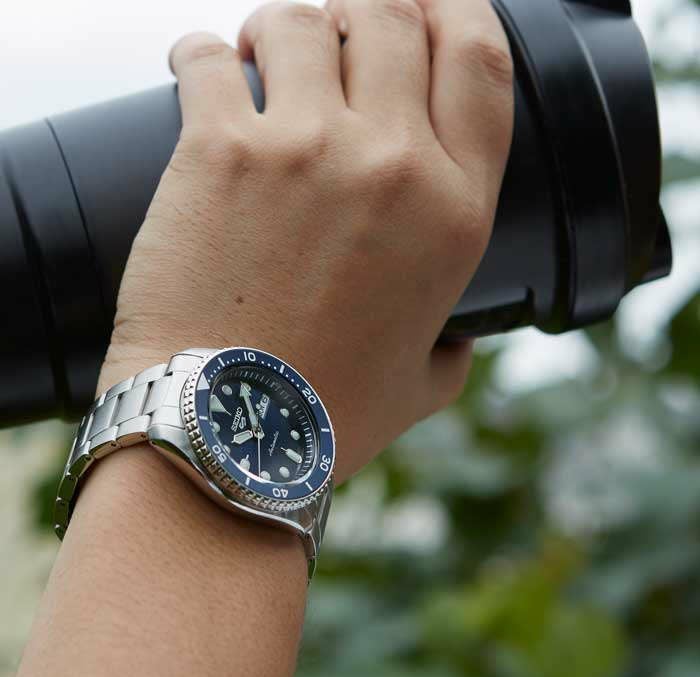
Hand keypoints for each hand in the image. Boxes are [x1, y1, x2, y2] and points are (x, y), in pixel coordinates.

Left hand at [99, 0, 513, 483]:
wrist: (228, 433)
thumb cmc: (324, 414)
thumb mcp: (423, 384)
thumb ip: (455, 351)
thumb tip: (462, 338)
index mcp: (454, 214)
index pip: (480, 61)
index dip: (459, 9)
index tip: (431, 4)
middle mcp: (393, 166)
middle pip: (393, 17)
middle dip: (367, 9)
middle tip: (337, 34)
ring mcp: (305, 150)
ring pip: (302, 18)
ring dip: (286, 25)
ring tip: (265, 54)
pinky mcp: (217, 152)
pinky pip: (206, 57)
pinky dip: (201, 54)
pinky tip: (204, 73)